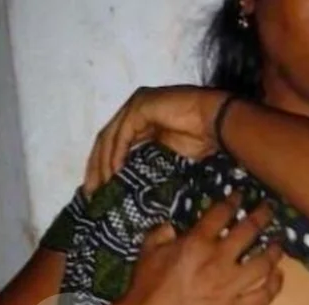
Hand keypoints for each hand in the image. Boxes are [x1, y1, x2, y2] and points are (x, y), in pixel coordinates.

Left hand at [84, 85, 227, 195]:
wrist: (218, 123)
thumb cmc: (203, 140)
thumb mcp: (170, 156)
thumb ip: (151, 162)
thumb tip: (140, 184)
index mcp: (141, 120)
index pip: (114, 143)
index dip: (104, 166)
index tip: (100, 190)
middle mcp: (134, 110)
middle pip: (105, 141)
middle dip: (96, 168)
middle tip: (91, 193)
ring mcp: (135, 106)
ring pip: (109, 138)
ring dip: (102, 164)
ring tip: (101, 187)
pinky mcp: (140, 108)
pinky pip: (122, 135)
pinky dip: (116, 155)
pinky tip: (114, 173)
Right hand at [114, 196, 283, 304]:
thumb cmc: (146, 290)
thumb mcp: (147, 253)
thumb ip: (160, 234)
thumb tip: (171, 226)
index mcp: (196, 243)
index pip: (221, 214)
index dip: (234, 201)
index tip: (241, 196)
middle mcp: (218, 260)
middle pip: (249, 231)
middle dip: (262, 216)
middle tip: (268, 210)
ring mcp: (230, 286)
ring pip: (264, 263)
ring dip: (274, 251)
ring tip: (279, 244)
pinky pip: (264, 295)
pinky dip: (275, 284)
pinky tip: (278, 276)